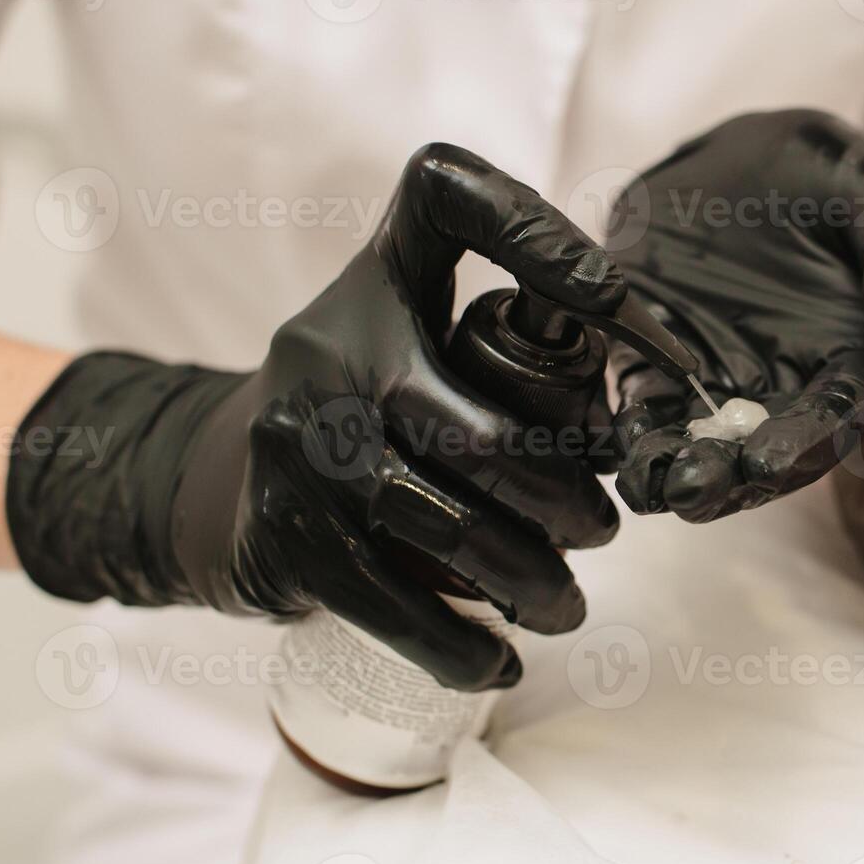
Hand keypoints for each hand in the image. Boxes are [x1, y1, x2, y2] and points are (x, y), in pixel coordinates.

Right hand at [8, 144, 623, 690]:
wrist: (216, 488)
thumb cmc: (360, 409)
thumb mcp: (406, 337)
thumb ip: (500, 336)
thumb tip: (647, 376)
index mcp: (376, 277)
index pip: (451, 200)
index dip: (543, 237)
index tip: (626, 311)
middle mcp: (330, 344)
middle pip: (492, 431)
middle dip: (570, 499)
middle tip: (602, 529)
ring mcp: (302, 441)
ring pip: (457, 527)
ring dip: (536, 581)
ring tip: (567, 603)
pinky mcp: (288, 532)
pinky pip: (397, 607)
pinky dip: (463, 647)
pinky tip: (502, 663)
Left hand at [610, 110, 863, 521]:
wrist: (739, 156)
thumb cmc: (823, 178)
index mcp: (854, 362)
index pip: (836, 419)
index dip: (804, 446)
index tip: (769, 463)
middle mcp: (788, 389)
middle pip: (763, 454)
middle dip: (728, 482)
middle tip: (694, 492)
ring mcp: (721, 383)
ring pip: (700, 446)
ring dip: (672, 472)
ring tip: (648, 485)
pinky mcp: (660, 366)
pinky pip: (644, 408)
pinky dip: (630, 434)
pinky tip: (615, 453)